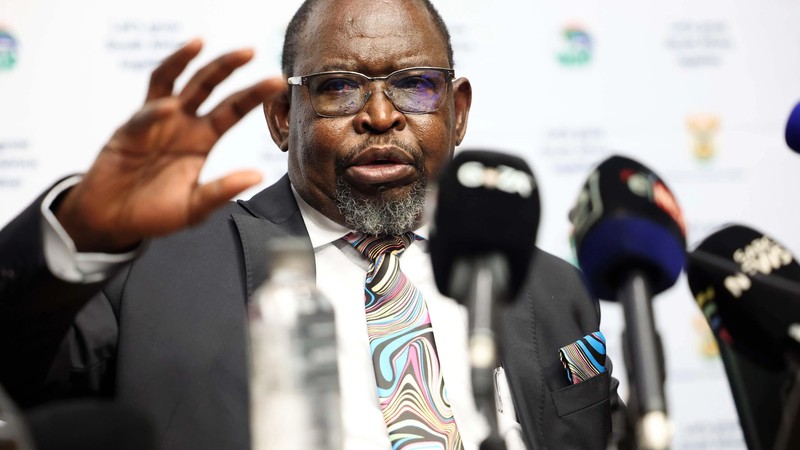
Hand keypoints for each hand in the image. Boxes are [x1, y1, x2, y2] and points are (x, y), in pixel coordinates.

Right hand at [55, 39, 286, 251]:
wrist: (114, 220)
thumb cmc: (155, 213)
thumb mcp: (194, 207)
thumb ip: (222, 190)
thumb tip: (258, 176)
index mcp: (204, 139)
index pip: (233, 109)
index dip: (253, 94)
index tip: (276, 81)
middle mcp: (184, 123)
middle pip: (207, 85)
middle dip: (227, 66)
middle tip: (250, 51)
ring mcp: (156, 121)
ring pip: (174, 81)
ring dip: (185, 60)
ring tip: (199, 43)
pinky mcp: (130, 129)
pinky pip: (145, 113)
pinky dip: (156, 110)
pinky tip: (169, 109)